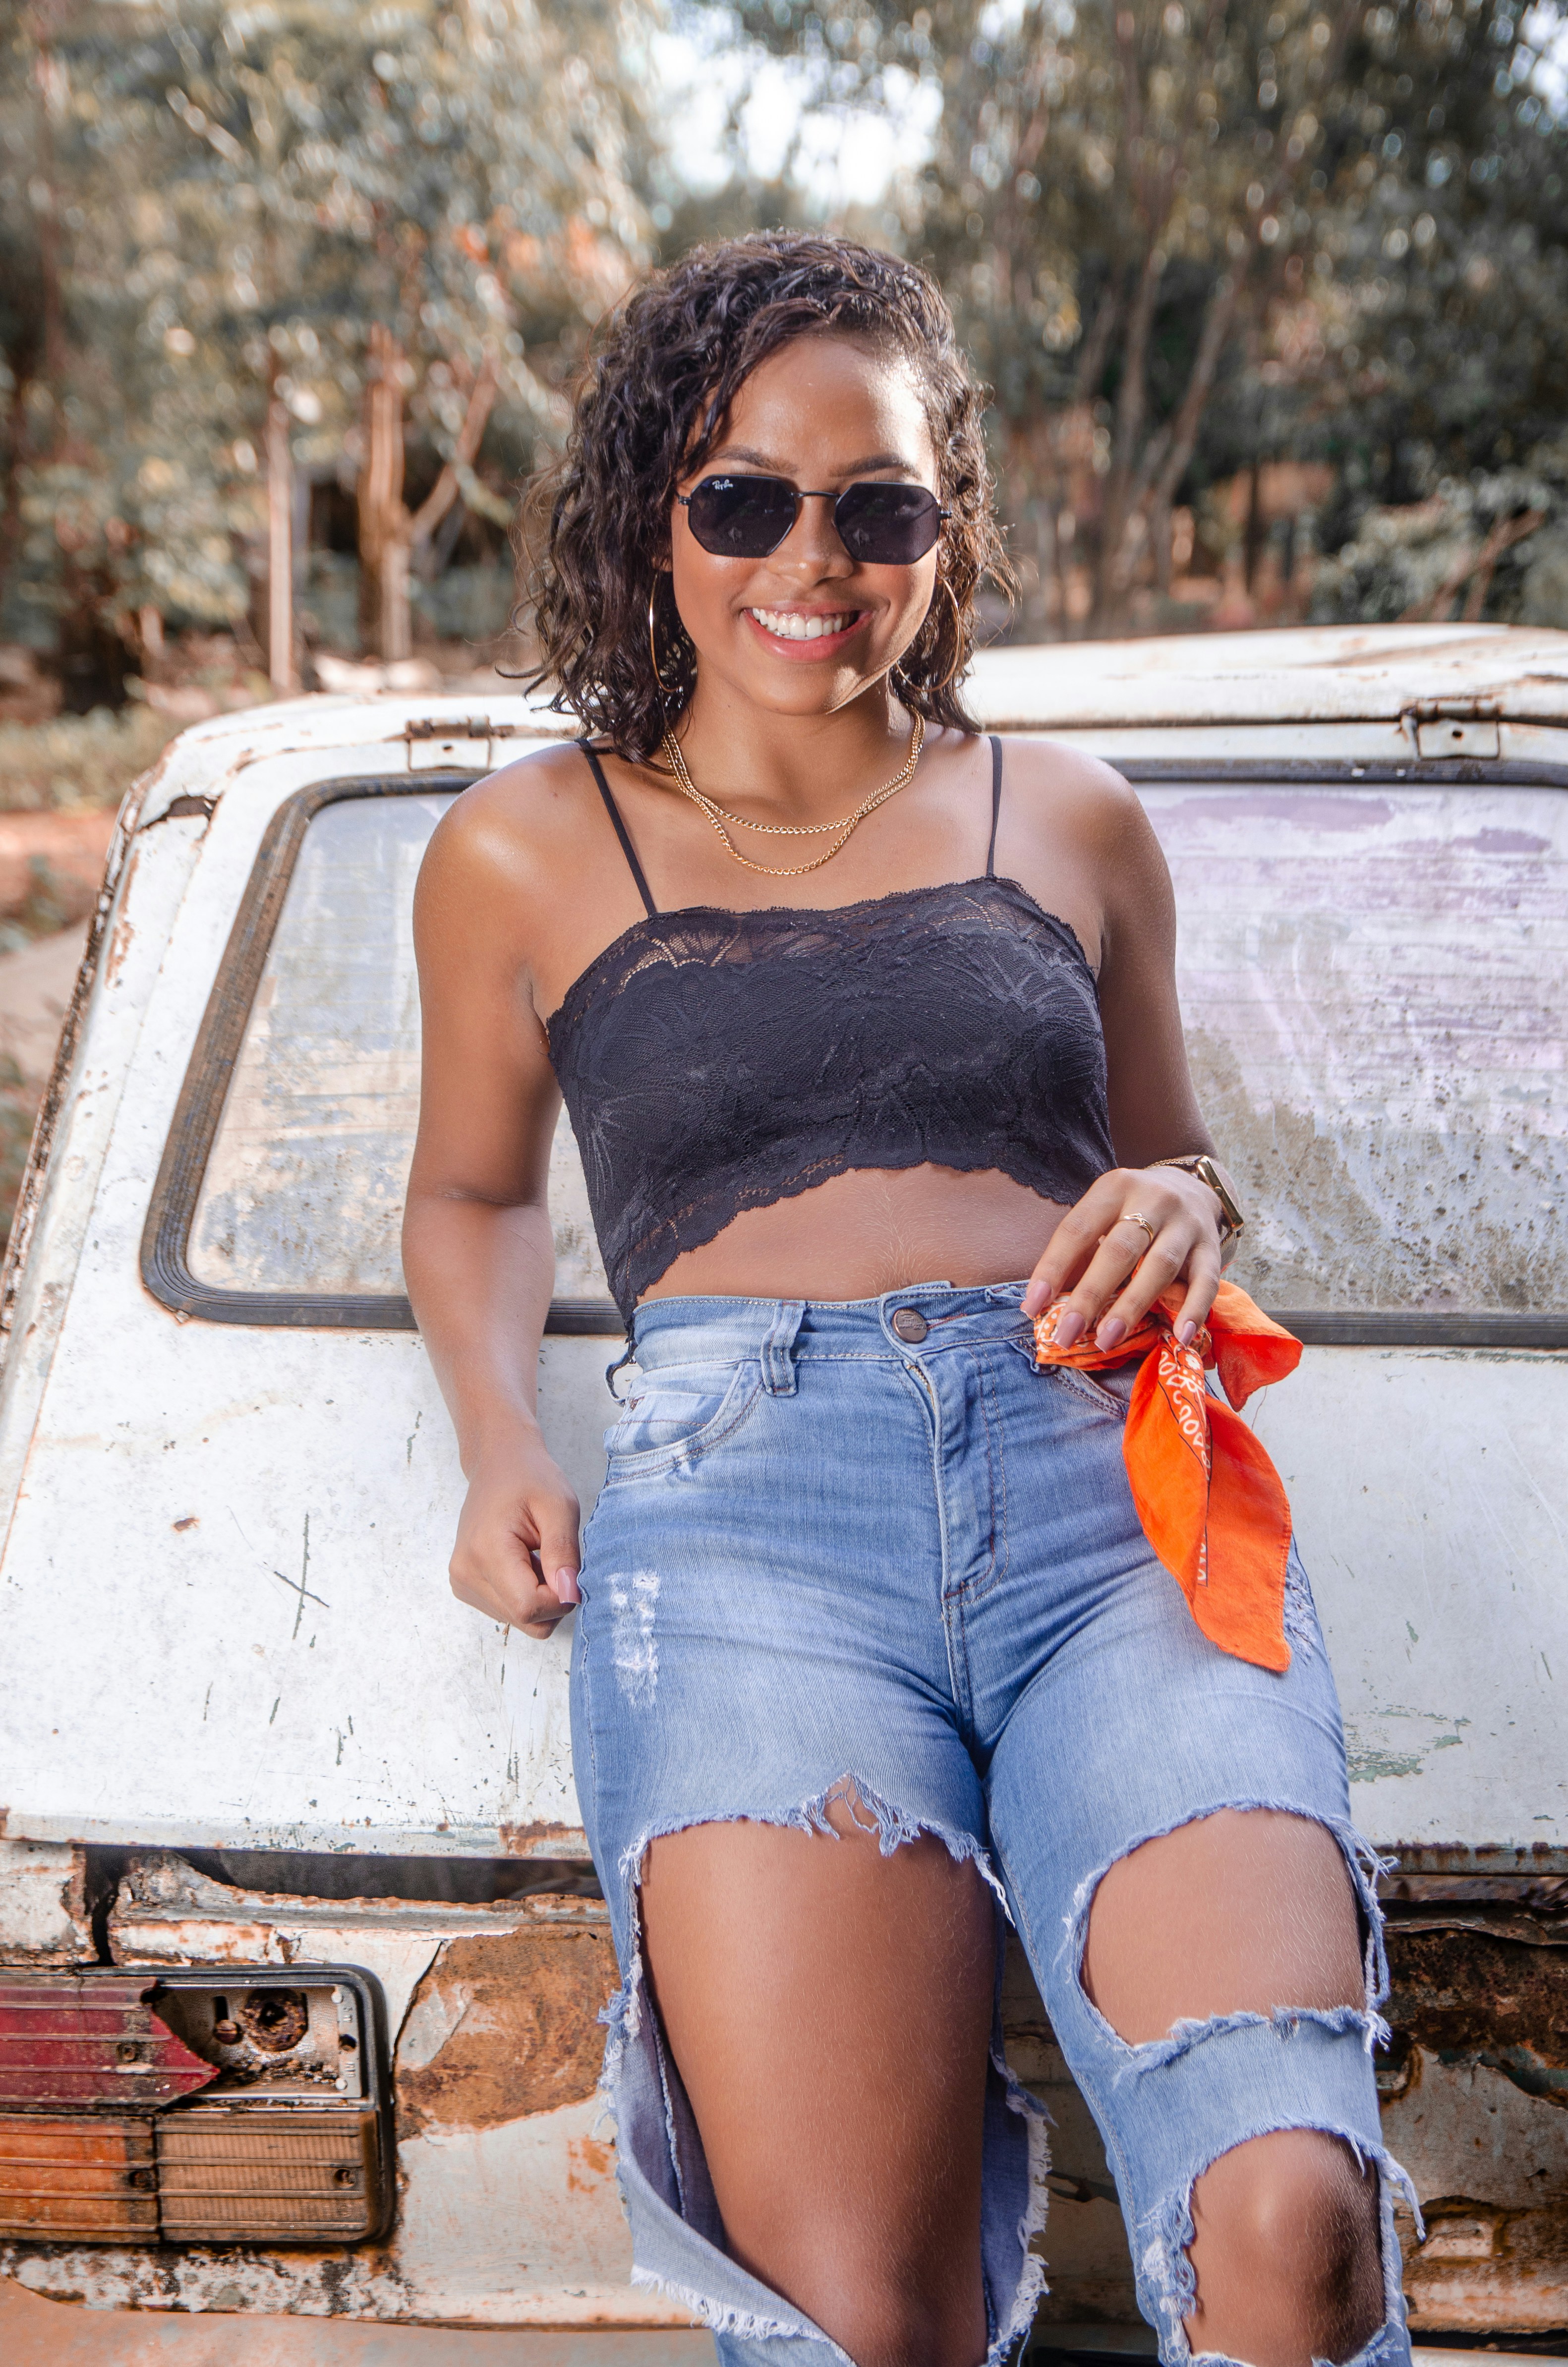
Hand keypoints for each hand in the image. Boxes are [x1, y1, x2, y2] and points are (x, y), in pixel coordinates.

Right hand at [449, 1427, 581, 1640]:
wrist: (498, 1464)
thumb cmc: (530, 1478)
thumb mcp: (560, 1506)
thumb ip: (564, 1553)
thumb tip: (569, 1595)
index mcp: (486, 1551)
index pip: (528, 1607)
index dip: (560, 1599)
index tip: (570, 1571)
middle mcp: (466, 1573)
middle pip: (524, 1619)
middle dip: (552, 1600)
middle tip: (557, 1561)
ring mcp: (462, 1581)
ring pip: (518, 1619)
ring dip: (539, 1596)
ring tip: (538, 1556)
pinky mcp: (465, 1585)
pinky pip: (507, 1611)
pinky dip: (524, 1593)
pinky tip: (525, 1562)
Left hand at [1020, 1165, 1225, 1351]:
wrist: (1191, 1186)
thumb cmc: (1132, 1211)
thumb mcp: (1103, 1213)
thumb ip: (1081, 1250)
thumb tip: (1044, 1303)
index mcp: (1114, 1188)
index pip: (1078, 1229)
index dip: (1053, 1268)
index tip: (1032, 1306)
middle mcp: (1152, 1200)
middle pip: (1119, 1250)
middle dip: (1090, 1295)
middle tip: (1067, 1333)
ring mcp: (1186, 1223)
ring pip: (1160, 1266)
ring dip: (1132, 1307)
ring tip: (1107, 1339)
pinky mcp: (1212, 1246)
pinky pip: (1207, 1280)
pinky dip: (1194, 1308)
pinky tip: (1181, 1336)